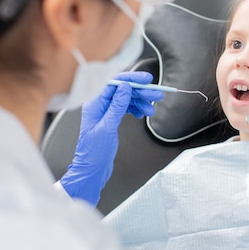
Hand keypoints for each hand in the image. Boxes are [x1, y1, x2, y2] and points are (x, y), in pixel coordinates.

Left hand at [59, 71, 163, 204]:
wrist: (91, 170)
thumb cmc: (93, 153)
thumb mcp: (107, 128)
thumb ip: (117, 106)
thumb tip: (124, 87)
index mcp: (94, 104)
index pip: (114, 83)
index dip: (131, 79)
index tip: (146, 79)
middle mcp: (99, 105)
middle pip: (122, 90)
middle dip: (140, 91)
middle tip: (157, 94)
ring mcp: (105, 112)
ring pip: (126, 100)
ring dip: (140, 102)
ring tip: (152, 108)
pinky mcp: (111, 120)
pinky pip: (126, 108)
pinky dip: (136, 109)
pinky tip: (143, 113)